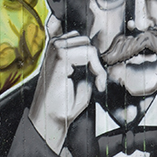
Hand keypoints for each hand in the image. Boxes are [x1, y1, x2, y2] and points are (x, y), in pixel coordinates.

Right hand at [28, 31, 106, 153]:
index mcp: (58, 46)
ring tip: (95, 84)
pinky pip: (89, 53)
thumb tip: (103, 37)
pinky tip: (96, 85)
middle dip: (97, 63)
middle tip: (96, 82)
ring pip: (90, 46)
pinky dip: (98, 70)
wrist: (52, 119)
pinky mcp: (59, 56)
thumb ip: (90, 58)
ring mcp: (55, 48)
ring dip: (98, 68)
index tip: (97, 79)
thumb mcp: (83, 75)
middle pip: (88, 41)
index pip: (84, 39)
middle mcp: (54, 44)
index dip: (95, 58)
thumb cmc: (66, 100)